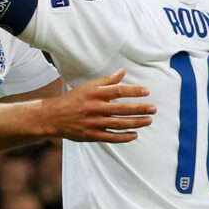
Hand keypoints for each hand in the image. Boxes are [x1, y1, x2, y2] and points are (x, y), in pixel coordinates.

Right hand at [41, 69, 155, 142]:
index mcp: (95, 94)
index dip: (134, 91)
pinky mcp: (92, 135)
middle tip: (153, 108)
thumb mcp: (88, 86)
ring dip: (136, 122)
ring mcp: (94, 123)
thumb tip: (123, 72)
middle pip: (122, 108)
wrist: (54, 116)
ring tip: (148, 120)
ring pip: (119, 123)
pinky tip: (134, 134)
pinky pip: (111, 137)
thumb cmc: (73, 99)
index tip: (146, 91)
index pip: (118, 90)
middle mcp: (95, 108)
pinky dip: (124, 137)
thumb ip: (107, 80)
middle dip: (140, 108)